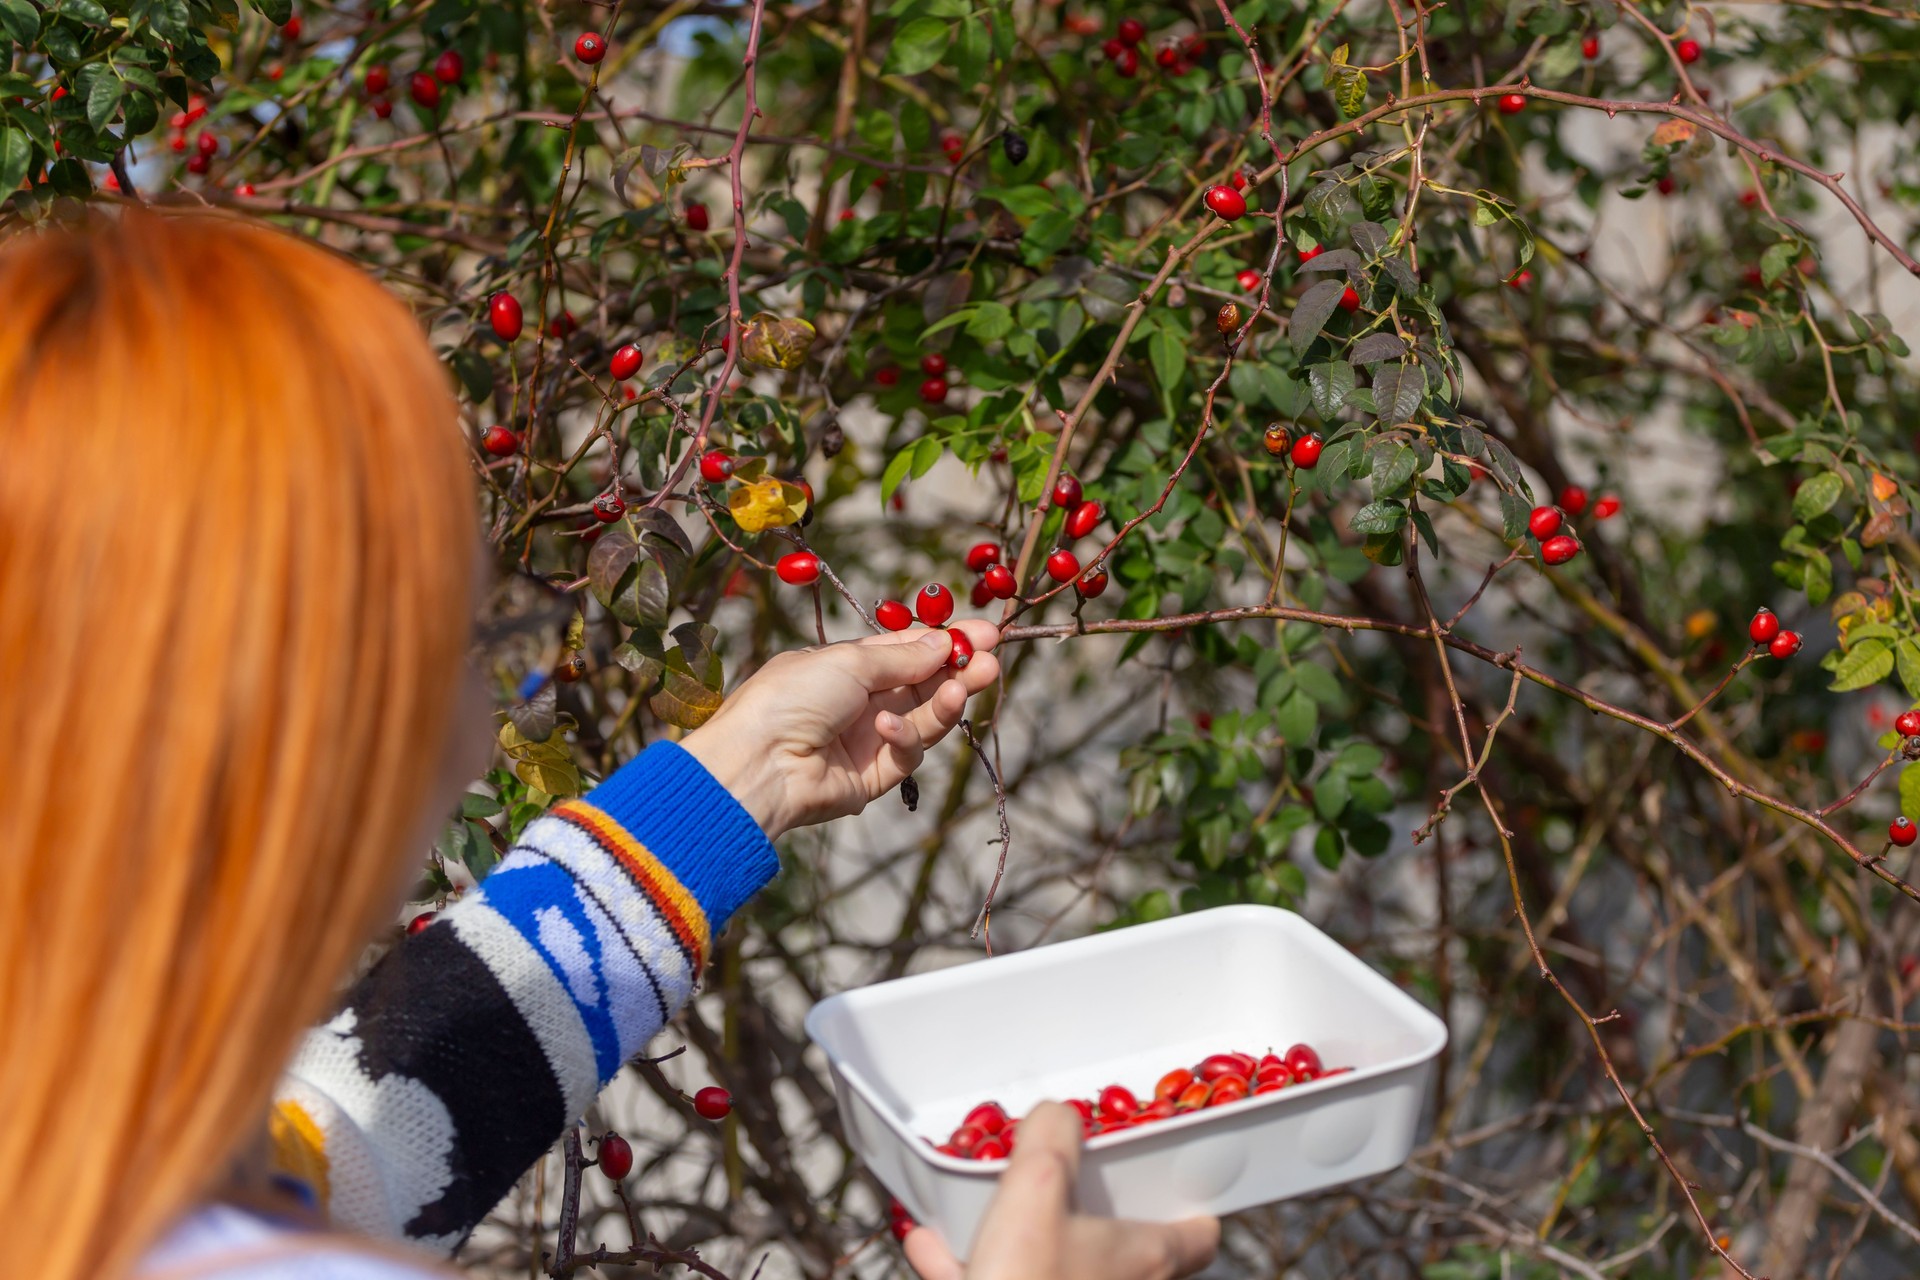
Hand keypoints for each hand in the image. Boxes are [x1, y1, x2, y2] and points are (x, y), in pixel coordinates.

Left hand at [681, 620, 1000, 840]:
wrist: (758, 764)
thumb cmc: (790, 698)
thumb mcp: (849, 662)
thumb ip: (903, 657)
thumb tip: (943, 642)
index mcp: (846, 665)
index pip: (907, 649)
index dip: (946, 641)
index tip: (985, 633)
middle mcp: (859, 700)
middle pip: (924, 683)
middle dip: (959, 671)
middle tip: (992, 662)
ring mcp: (867, 738)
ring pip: (924, 718)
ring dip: (946, 702)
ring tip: (965, 686)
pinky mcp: (873, 776)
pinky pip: (905, 753)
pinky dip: (904, 737)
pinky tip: (888, 726)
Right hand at [904, 1103, 1218, 1279]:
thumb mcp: (1036, 1186)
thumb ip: (1051, 1137)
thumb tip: (1057, 1115)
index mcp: (1146, 1258)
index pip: (1198, 1237)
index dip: (1192, 1210)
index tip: (1178, 1189)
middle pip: (1128, 1253)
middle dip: (1095, 1220)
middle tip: (1071, 1188)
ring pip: (1059, 1271)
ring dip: (1026, 1243)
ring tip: (986, 1215)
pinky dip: (974, 1272)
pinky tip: (933, 1250)